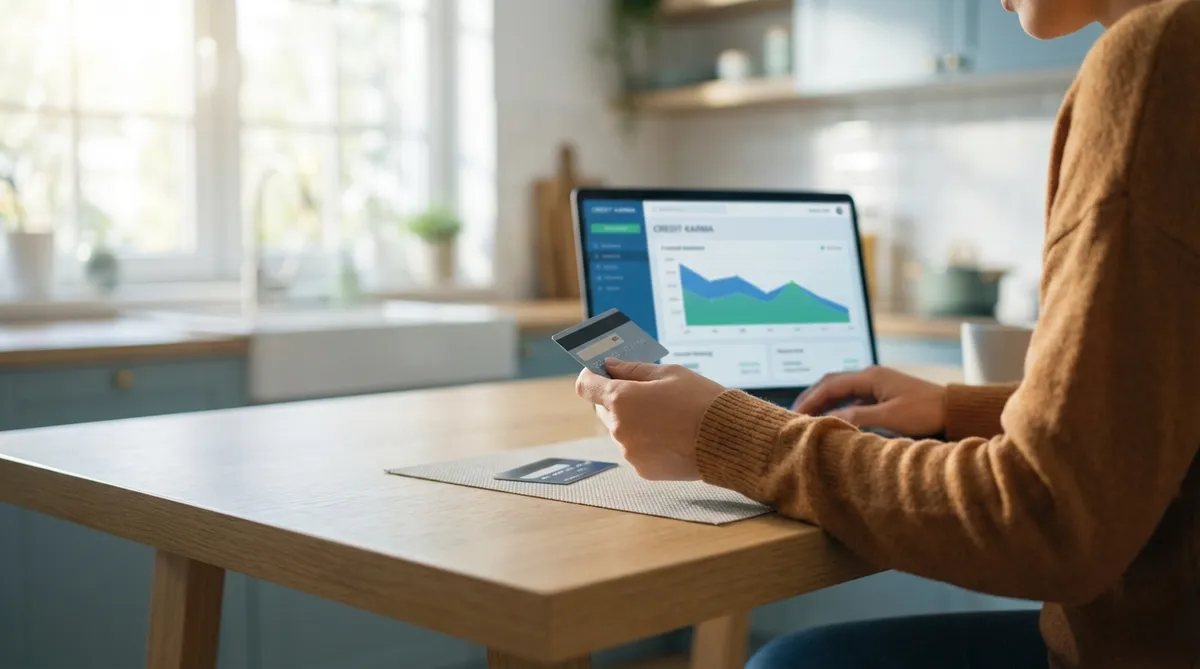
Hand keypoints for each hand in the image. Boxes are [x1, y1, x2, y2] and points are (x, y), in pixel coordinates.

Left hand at [575, 359, 726, 479]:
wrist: (728, 439)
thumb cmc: (700, 400)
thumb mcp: (669, 373)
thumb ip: (633, 369)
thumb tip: (610, 365)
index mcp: (621, 398)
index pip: (585, 386)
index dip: (591, 377)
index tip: (601, 373)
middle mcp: (619, 427)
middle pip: (603, 409)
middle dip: (618, 400)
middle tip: (648, 396)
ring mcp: (629, 451)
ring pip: (621, 431)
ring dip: (635, 423)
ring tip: (668, 419)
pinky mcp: (642, 469)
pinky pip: (636, 450)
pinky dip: (647, 443)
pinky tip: (672, 437)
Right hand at [792, 366, 946, 436]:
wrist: (954, 410)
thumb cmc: (926, 411)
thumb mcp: (890, 417)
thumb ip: (859, 417)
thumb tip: (830, 420)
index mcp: (870, 376)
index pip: (830, 385)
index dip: (810, 399)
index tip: (795, 414)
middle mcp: (870, 376)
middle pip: (831, 383)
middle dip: (811, 398)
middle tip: (795, 415)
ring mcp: (876, 384)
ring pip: (840, 390)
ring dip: (823, 402)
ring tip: (808, 417)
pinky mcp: (882, 394)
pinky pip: (851, 398)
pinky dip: (837, 406)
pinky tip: (831, 418)